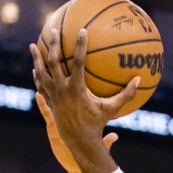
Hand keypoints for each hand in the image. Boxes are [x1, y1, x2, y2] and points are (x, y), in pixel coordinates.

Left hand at [30, 27, 137, 172]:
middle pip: (54, 63)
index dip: (80, 45)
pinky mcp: (49, 102)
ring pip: (41, 73)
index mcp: (77, 88)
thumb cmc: (98, 124)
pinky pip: (41, 85)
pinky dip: (38, 76)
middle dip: (53, 45)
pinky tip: (36, 68)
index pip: (78, 62)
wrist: (79, 141)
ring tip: (32, 46)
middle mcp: (62, 90)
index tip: (82, 31)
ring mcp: (53, 96)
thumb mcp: (112, 109)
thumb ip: (126, 94)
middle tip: (52, 31)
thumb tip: (139, 80)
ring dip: (37, 59)